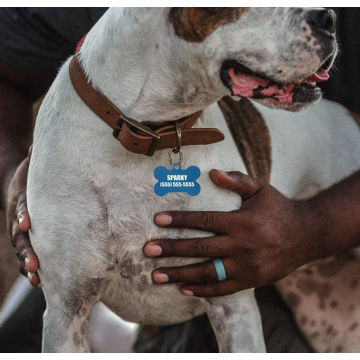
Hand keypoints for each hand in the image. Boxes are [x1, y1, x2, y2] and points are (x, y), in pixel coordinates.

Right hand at [5, 146, 40, 285]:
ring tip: (38, 279)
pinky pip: (27, 256)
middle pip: (19, 238)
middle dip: (26, 251)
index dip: (22, 215)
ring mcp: (19, 234)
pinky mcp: (26, 241)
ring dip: (28, 265)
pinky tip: (41, 282)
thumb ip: (34, 161)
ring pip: (22, 252)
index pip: (20, 209)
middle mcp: (17, 221)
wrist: (13, 188)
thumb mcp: (29, 168)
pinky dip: (31, 268)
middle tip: (34, 263)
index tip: (26, 223)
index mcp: (20, 202)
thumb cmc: (27, 178)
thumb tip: (36, 147)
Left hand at [144, 169, 319, 296]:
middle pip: (199, 249)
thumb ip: (236, 180)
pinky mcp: (251, 281)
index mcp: (241, 222)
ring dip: (179, 275)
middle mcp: (242, 246)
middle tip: (147, 250)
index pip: (204, 221)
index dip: (179, 220)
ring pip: (207, 273)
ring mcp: (246, 267)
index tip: (157, 220)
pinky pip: (222, 289)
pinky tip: (183, 289)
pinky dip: (202, 291)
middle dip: (171, 250)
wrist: (306, 236)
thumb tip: (212, 172)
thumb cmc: (278, 208)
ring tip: (156, 276)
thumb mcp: (260, 189)